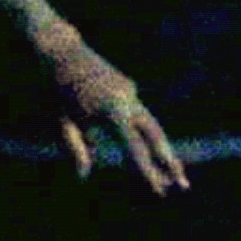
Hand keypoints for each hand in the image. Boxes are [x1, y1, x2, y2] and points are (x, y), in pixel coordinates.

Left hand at [37, 20, 190, 195]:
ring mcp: (130, 91)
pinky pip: (136, 113)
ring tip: (170, 171)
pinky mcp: (128, 86)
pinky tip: (133, 139)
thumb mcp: (62, 121)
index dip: (147, 171)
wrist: (61, 50)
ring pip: (151, 124)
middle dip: (169, 161)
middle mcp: (128, 99)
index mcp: (112, 110)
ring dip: (160, 148)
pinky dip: (141, 132)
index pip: (135, 148)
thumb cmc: (57, 88)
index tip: (159, 190)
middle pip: (155, 136)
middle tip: (183, 186)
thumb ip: (75, 148)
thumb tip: (83, 175)